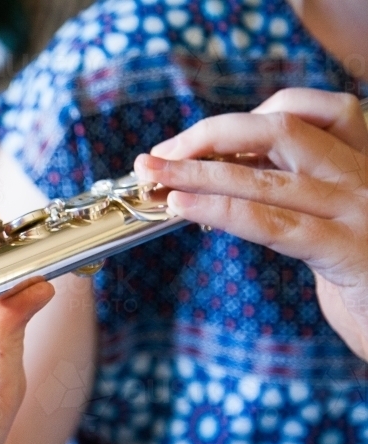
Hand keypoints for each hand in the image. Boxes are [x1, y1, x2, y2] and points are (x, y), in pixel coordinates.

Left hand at [133, 88, 367, 358]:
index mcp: (364, 159)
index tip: (190, 142)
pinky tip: (182, 207)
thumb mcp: (334, 219)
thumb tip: (221, 175)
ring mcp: (359, 211)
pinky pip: (272, 223)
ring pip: (267, 175)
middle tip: (156, 156)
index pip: (308, 110)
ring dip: (198, 172)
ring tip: (153, 176)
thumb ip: (295, 190)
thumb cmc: (365, 277)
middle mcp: (365, 176)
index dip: (243, 120)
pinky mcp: (349, 252)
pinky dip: (219, 210)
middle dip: (210, 136)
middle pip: (281, 128)